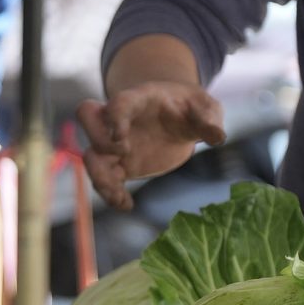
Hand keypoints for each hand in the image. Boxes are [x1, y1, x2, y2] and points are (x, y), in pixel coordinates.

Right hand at [79, 81, 226, 209]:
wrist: (180, 118)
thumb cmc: (190, 107)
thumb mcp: (206, 107)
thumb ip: (209, 119)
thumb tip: (217, 137)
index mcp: (139, 98)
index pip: (118, 102)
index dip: (114, 118)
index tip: (120, 137)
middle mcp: (119, 118)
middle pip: (87, 116)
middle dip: (99, 138)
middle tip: (124, 152)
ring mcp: (116, 142)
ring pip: (90, 154)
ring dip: (98, 176)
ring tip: (119, 196)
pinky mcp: (120, 164)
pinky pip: (104, 179)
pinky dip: (110, 194)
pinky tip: (126, 205)